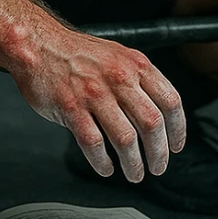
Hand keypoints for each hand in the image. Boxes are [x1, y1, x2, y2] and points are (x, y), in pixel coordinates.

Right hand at [12, 25, 185, 182]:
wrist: (39, 45)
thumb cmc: (78, 53)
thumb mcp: (119, 55)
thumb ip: (139, 79)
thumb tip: (159, 112)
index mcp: (136, 65)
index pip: (170, 101)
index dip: (177, 129)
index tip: (175, 146)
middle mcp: (119, 78)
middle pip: (152, 124)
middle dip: (159, 153)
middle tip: (158, 166)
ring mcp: (95, 94)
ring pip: (125, 139)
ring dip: (134, 163)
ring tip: (134, 173)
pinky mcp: (72, 108)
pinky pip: (94, 144)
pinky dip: (103, 162)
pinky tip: (106, 167)